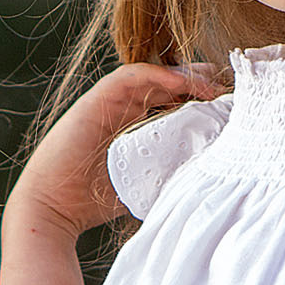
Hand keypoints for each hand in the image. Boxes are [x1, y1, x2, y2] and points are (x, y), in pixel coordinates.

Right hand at [5, 61, 225, 240]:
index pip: (176, 101)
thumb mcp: (147, 182)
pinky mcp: (96, 99)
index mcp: (138, 125)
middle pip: (170, 84)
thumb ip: (171, 171)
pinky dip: (159, 75)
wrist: (52, 209)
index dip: (204, 98)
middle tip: (231, 90)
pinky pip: (132, 76)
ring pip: (155, 75)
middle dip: (202, 83)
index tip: (232, 106)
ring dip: (186, 76)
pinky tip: (184, 83)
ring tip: (214, 87)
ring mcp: (111, 102)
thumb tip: (214, 175)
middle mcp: (126, 108)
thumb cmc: (96, 202)